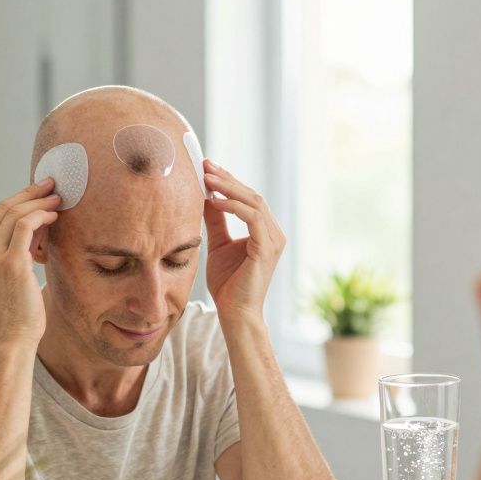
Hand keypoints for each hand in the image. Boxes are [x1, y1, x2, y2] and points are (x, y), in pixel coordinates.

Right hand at [0, 179, 60, 346]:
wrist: (13, 336)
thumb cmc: (17, 308)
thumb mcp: (11, 272)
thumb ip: (18, 247)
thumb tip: (39, 222)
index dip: (20, 198)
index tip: (39, 190)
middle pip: (5, 208)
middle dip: (31, 193)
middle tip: (52, 186)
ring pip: (16, 214)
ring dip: (40, 203)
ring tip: (58, 200)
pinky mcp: (11, 262)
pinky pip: (26, 226)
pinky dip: (41, 216)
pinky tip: (54, 216)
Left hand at [202, 160, 286, 322]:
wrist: (235, 313)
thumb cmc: (228, 285)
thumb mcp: (218, 244)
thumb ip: (216, 221)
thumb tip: (206, 197)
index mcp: (265, 231)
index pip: (248, 198)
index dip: (229, 181)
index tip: (207, 168)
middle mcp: (274, 233)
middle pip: (252, 195)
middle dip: (228, 179)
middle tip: (206, 166)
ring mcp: (274, 240)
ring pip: (254, 202)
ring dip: (229, 188)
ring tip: (207, 179)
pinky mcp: (267, 248)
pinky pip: (253, 218)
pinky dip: (233, 207)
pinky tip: (213, 201)